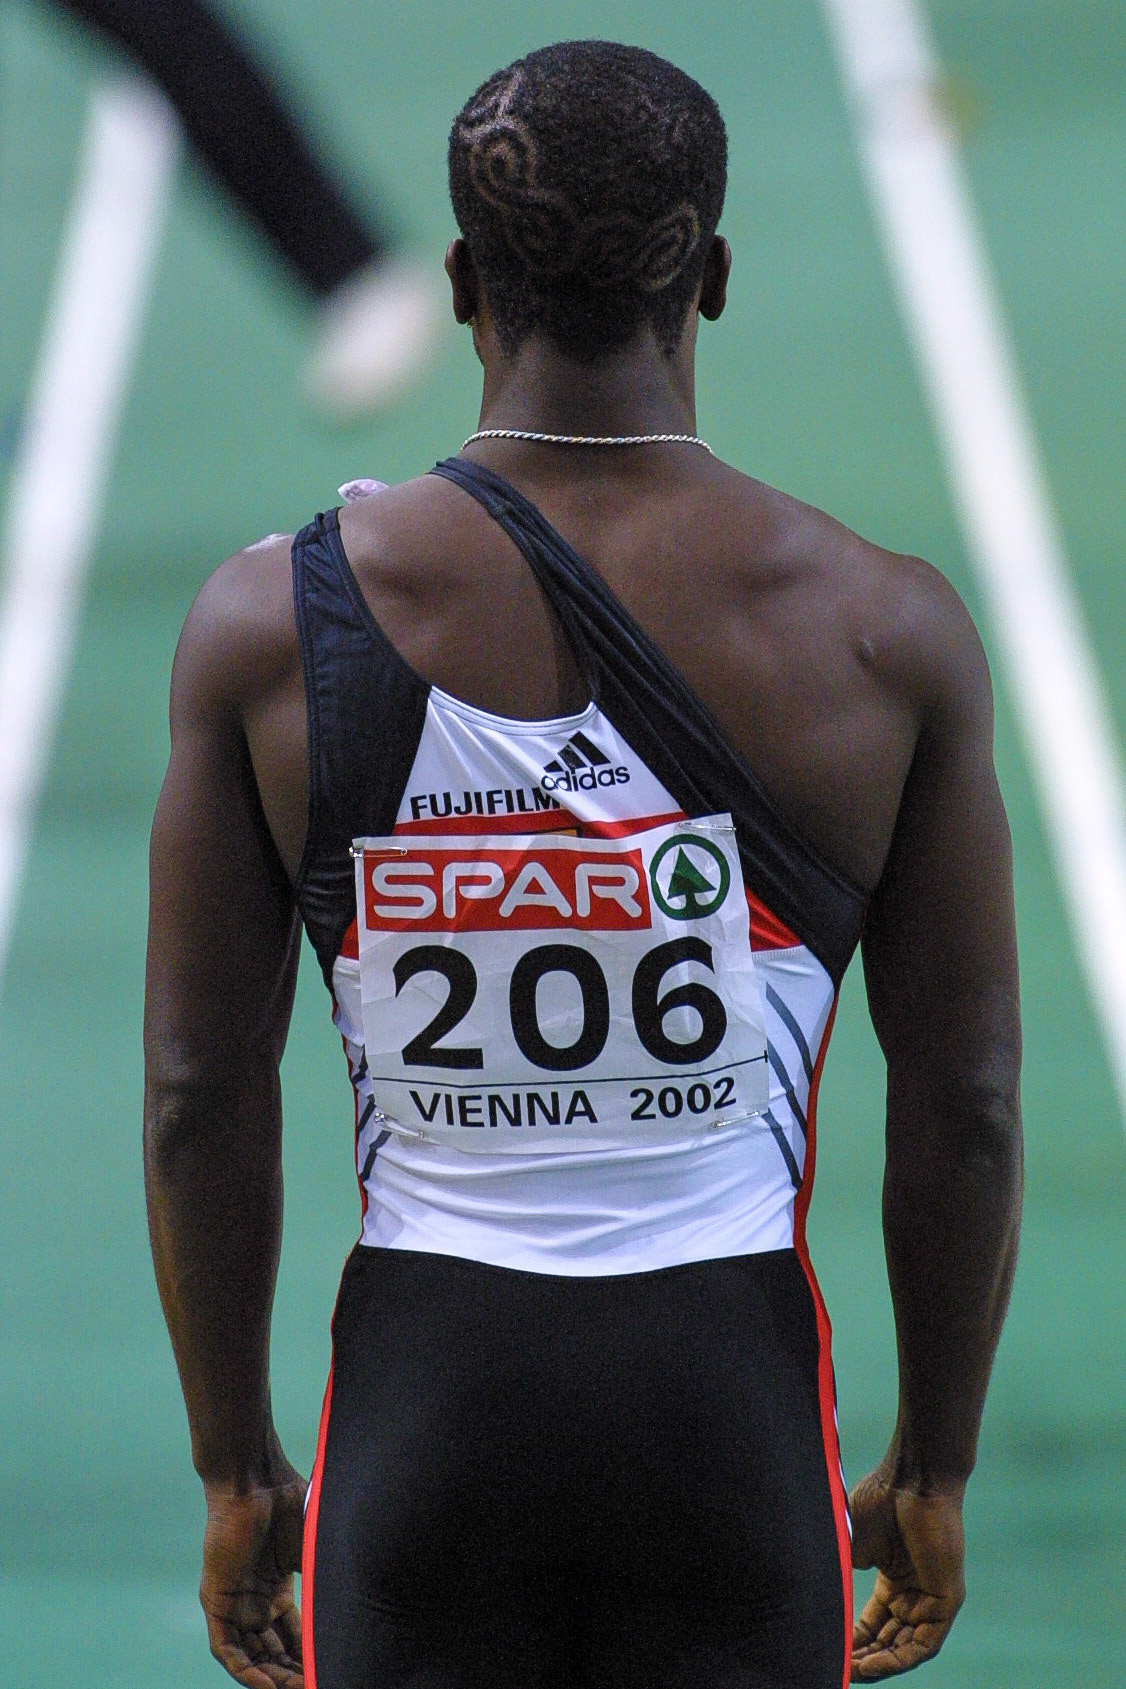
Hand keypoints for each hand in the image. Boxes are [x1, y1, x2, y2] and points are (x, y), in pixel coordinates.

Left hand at [201, 1467, 307, 1687]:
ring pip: (251, 1657)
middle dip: (293, 1672)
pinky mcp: (215, 1602)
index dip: (308, 1655)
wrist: (256, 1479)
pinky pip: (227, 1649)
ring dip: (272, 1678)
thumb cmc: (288, 1502)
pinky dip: (246, 1671)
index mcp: (277, 1588)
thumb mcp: (313, 1549)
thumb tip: (359, 1602)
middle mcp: (254, 1601)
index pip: (293, 1635)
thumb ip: (324, 1577)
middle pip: (273, 1652)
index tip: (328, 1669)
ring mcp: (234, 1603)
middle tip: (316, 1683)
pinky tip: (268, 1686)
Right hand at [849, 1469, 965, 1679]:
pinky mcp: (947, 1601)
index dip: (852, 1641)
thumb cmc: (882, 1501)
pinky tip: (872, 1664)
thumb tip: (821, 1602)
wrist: (912, 1479)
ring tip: (850, 1672)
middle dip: (862, 1657)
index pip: (872, 1623)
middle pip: (887, 1640)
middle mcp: (913, 1593)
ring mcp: (931, 1598)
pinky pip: (923, 1644)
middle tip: (837, 1668)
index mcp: (893, 1580)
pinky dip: (898, 1659)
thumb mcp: (853, 1544)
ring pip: (904, 1648)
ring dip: (878, 1664)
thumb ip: (842, 1572)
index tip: (829, 1652)